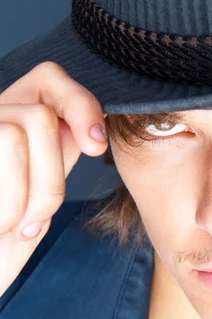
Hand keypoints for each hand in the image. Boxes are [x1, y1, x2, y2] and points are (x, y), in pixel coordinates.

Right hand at [0, 61, 107, 298]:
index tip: (95, 145)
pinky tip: (2, 224)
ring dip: (28, 192)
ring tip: (14, 226)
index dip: (80, 104)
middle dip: (51, 177)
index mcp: (12, 120)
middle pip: (41, 116)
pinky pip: (1, 145)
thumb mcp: (38, 197)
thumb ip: (56, 158)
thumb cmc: (3, 239)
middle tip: (34, 220)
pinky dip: (11, 200)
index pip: (51, 79)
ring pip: (19, 132)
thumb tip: (93, 132)